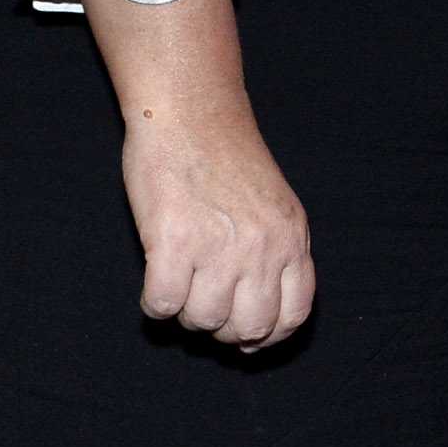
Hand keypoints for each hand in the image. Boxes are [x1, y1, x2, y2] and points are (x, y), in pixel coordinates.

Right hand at [117, 96, 314, 349]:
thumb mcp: (275, 204)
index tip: (245, 333)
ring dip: (184, 310)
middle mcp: (262, 246)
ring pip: (201, 321)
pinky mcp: (173, 240)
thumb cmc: (226, 158)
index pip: (294, 316)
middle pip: (247, 328)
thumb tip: (262, 324)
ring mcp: (219, 245)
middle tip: (204, 299)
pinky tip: (156, 274)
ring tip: (180, 277)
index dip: (267, 335)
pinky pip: (161, 305)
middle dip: (221, 327)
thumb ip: (277, 254)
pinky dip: (154, 300)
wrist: (191, 111)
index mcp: (292, 237)